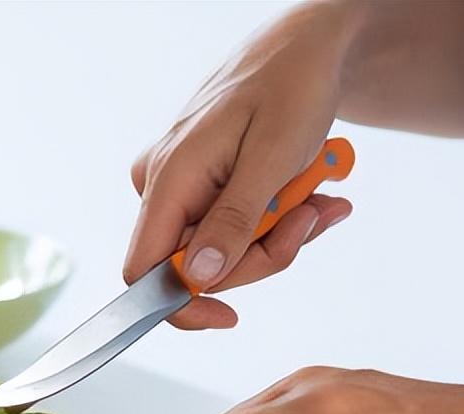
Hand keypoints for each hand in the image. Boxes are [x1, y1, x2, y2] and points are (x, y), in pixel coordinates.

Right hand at [123, 2, 363, 329]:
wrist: (307, 48)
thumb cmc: (291, 88)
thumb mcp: (272, 159)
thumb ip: (234, 222)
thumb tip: (199, 279)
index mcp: (169, 180)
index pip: (145, 273)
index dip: (183, 305)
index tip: (230, 316)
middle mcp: (164, 186)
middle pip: (199, 267)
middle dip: (262, 254)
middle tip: (310, 218)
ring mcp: (183, 186)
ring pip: (224, 250)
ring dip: (279, 234)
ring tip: (319, 198)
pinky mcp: (204, 186)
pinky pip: (235, 226)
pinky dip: (277, 219)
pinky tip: (310, 195)